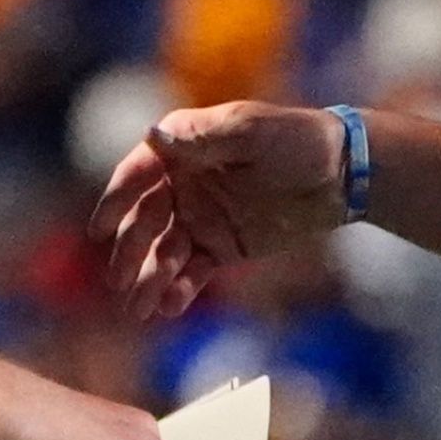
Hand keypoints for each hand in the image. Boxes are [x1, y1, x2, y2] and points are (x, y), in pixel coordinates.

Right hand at [89, 102, 347, 317]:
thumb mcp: (252, 131)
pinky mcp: (220, 247)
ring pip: (163, 252)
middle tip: (117, 281)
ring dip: (148, 279)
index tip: (99, 227)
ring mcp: (199, 217)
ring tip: (139, 308)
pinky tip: (169, 307)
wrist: (341, 175)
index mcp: (184, 146)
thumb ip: (203, 138)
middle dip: (129, 251)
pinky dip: (178, 290)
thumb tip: (152, 134)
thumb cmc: (298, 140)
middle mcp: (182, 182)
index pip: (139, 172)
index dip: (117, 198)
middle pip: (145, 220)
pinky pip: (192, 272)